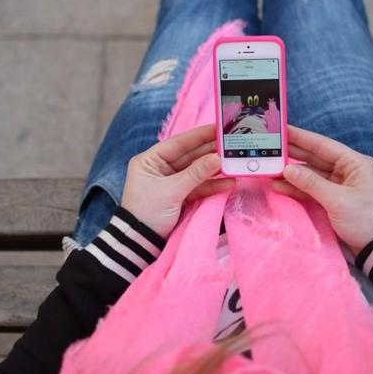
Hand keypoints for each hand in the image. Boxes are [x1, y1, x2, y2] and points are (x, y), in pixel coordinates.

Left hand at [121, 123, 234, 238]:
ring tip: (233, 161)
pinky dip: (212, 185)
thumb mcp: (171, 191)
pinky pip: (198, 187)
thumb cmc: (147, 213)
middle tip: (231, 143)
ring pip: (196, 171)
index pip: (178, 143)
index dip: (199, 135)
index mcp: (150, 160)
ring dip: (214, 168)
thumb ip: (195, 173)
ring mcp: (171, 182)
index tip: (218, 128)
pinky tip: (228, 182)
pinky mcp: (179, 196)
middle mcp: (160, 168)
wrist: (139, 245)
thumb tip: (217, 158)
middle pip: (189, 156)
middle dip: (210, 151)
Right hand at [272, 124, 372, 254]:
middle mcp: (346, 169)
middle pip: (315, 157)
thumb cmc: (364, 220)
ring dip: (292, 173)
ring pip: (311, 173)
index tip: (282, 129)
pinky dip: (297, 188)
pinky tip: (279, 186)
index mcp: (354, 163)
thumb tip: (287, 169)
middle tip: (271, 146)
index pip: (323, 145)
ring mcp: (339, 184)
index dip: (301, 137)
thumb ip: (311, 183)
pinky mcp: (333, 198)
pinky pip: (312, 188)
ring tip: (270, 168)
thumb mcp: (337, 200)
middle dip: (293, 153)